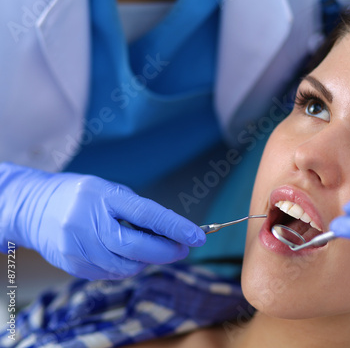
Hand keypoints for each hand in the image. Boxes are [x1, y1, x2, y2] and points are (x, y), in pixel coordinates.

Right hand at [0, 163, 205, 279]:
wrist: (34, 208)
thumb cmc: (81, 196)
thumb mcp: (110, 192)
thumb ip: (139, 212)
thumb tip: (172, 233)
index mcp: (102, 197)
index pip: (146, 214)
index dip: (175, 227)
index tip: (198, 236)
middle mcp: (88, 223)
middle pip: (136, 248)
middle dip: (166, 252)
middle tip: (184, 248)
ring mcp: (78, 247)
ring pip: (126, 267)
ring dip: (148, 261)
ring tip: (153, 249)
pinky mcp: (73, 266)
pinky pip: (112, 274)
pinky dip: (127, 266)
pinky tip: (128, 254)